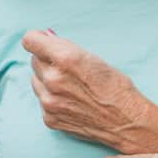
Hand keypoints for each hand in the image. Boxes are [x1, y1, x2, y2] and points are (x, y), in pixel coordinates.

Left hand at [22, 29, 157, 151]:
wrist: (127, 122)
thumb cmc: (116, 87)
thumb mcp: (93, 58)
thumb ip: (65, 47)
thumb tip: (45, 36)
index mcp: (65, 58)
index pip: (30, 40)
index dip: (37, 39)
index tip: (42, 41)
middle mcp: (53, 79)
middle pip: (34, 60)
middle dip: (47, 60)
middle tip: (67, 68)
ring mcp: (49, 101)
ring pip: (35, 80)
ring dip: (47, 79)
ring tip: (71, 86)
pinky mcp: (49, 118)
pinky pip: (41, 99)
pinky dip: (51, 98)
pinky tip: (71, 101)